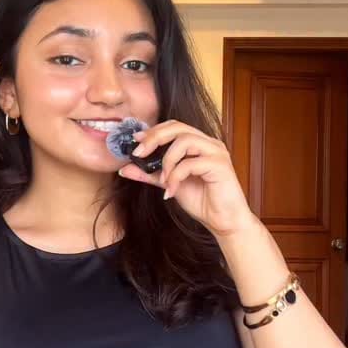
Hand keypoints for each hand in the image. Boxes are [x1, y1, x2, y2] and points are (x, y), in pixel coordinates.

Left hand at [118, 119, 256, 237]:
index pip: (174, 126)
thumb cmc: (202, 201)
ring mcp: (216, 152)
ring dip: (167, 161)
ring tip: (163, 181)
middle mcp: (209, 143)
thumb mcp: (169, 183)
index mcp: (199, 143)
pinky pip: (191, 163)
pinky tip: (172, 191)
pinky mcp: (220, 165)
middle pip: (178, 127)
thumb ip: (149, 174)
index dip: (153, 131)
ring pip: (185, 141)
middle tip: (139, 153)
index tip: (135, 141)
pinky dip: (176, 176)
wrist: (223, 221)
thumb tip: (124, 168)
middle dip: (155, 138)